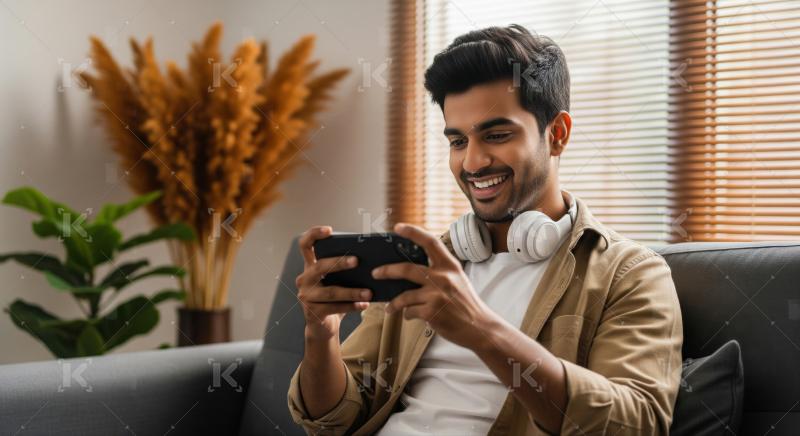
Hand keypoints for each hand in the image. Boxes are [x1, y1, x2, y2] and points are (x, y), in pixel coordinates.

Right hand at [296, 226, 372, 340]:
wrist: (322, 326)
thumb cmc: (334, 298)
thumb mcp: (337, 281)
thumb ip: (345, 270)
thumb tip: (371, 259)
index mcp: (310, 266)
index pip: (305, 245)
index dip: (314, 234)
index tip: (329, 230)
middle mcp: (304, 279)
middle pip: (320, 266)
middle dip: (339, 263)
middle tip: (357, 261)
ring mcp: (306, 296)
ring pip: (331, 291)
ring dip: (352, 291)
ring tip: (369, 292)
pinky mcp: (312, 312)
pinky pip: (334, 308)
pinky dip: (351, 306)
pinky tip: (364, 305)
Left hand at [371, 223, 495, 349]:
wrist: (479, 327)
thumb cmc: (466, 303)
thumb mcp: (457, 280)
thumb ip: (439, 272)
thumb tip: (411, 269)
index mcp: (450, 266)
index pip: (430, 242)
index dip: (413, 232)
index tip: (398, 227)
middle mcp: (443, 277)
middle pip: (407, 269)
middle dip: (387, 271)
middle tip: (376, 273)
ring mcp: (437, 295)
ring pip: (404, 296)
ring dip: (393, 304)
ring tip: (389, 308)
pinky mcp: (432, 312)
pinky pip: (409, 311)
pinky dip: (407, 315)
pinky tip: (409, 317)